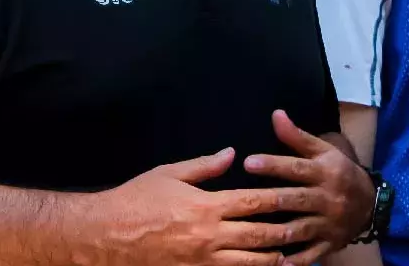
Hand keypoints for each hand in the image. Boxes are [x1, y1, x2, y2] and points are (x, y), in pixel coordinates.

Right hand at [92, 147, 327, 265]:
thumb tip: (231, 153)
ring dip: (272, 259)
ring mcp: (202, 260)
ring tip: (289, 255)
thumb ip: (204, 166)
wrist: (106, 234)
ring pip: (249, 263)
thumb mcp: (168, 174)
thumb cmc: (136, 199)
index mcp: (205, 206)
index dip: (277, 199)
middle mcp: (209, 236)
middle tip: (302, 227)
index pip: (253, 203)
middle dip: (284, 232)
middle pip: (259, 236)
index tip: (295, 195)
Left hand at [242, 111, 375, 263]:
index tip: (248, 162)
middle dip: (269, 199)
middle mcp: (328, 198)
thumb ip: (297, 136)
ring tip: (252, 233)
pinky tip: (276, 263)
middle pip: (295, 200)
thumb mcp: (323, 151)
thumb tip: (276, 114)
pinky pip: (311, 254)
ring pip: (300, 229)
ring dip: (276, 232)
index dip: (273, 165)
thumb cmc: (338, 171)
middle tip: (243, 198)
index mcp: (325, 172)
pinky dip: (295, 260)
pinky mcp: (329, 244)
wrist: (370, 203)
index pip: (296, 168)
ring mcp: (329, 224)